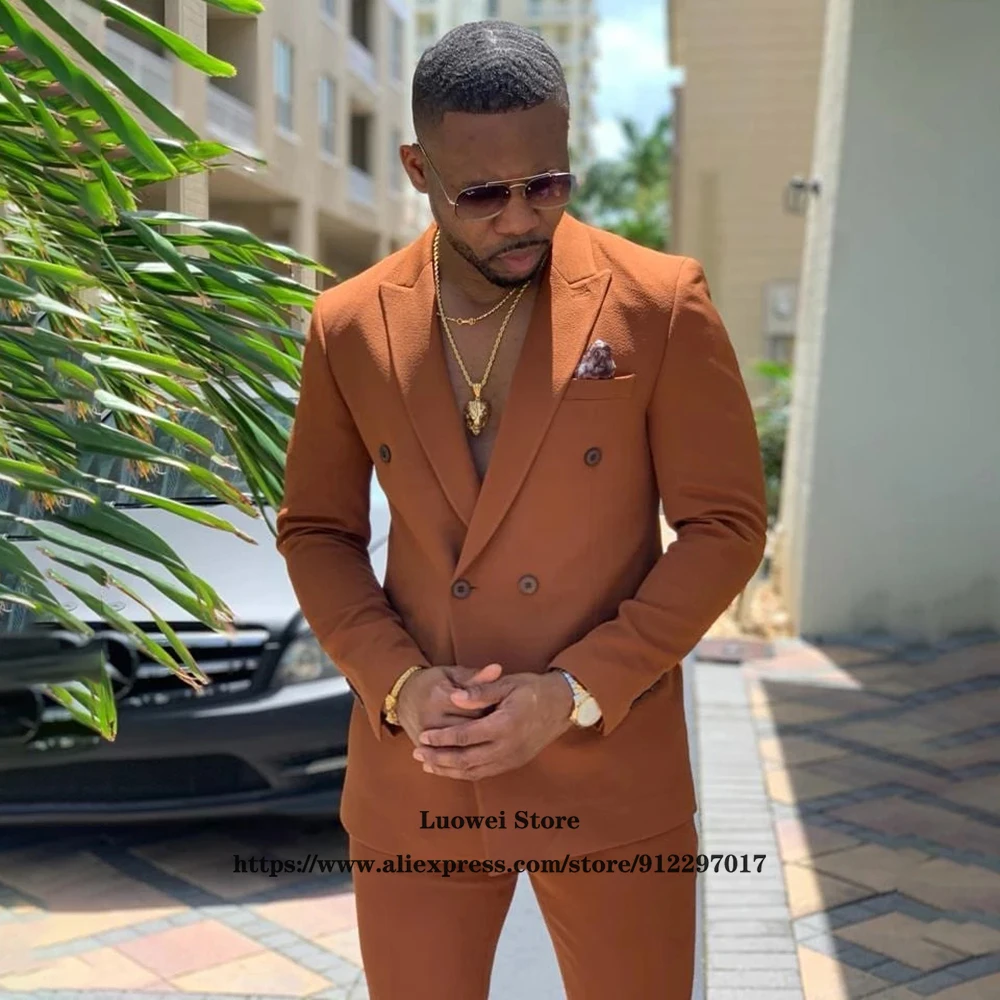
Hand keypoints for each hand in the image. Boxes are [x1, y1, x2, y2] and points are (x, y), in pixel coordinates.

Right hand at [396, 663, 501, 747]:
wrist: (403, 695)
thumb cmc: (433, 682)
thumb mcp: (453, 674)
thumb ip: (476, 677)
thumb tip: (498, 669)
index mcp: (440, 696)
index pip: (473, 708)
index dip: (492, 710)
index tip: (504, 710)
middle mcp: (431, 718)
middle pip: (467, 730)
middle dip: (486, 730)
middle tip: (501, 729)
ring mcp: (424, 735)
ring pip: (458, 747)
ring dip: (476, 746)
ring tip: (490, 741)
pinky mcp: (422, 746)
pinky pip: (446, 757)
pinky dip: (462, 757)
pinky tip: (477, 754)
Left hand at [413, 671, 573, 780]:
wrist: (563, 704)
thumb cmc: (533, 689)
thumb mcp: (508, 683)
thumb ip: (480, 691)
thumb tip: (455, 696)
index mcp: (505, 724)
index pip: (465, 736)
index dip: (442, 737)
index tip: (423, 735)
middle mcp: (508, 747)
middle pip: (466, 759)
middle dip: (439, 758)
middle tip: (417, 753)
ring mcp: (512, 758)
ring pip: (474, 771)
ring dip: (448, 769)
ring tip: (427, 764)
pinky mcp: (514, 763)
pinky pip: (485, 773)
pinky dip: (464, 773)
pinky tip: (451, 768)